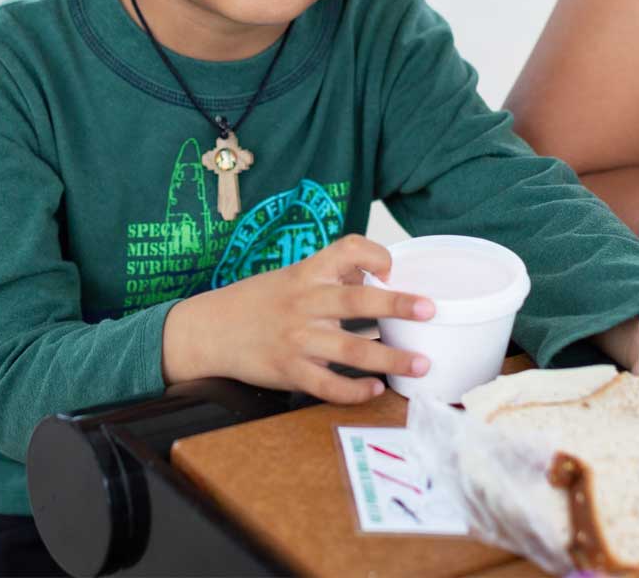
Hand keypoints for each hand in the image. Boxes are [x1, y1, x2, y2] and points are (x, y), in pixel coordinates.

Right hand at [162, 234, 434, 403]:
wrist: (209, 329)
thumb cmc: (255, 301)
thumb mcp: (291, 276)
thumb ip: (331, 275)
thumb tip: (378, 271)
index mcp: (307, 273)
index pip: (345, 249)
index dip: (373, 254)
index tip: (393, 267)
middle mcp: (304, 302)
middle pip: (356, 301)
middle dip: (396, 305)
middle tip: (429, 309)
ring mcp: (297, 338)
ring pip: (350, 351)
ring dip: (389, 358)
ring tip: (420, 364)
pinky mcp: (289, 370)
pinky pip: (328, 385)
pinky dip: (354, 390)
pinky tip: (376, 390)